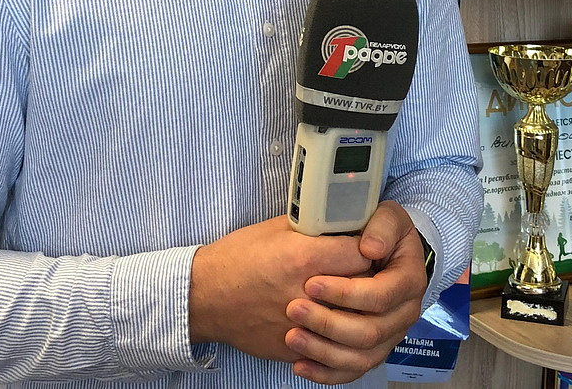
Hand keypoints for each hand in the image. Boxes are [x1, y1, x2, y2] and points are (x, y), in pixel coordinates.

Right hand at [189, 216, 372, 361]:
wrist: (204, 297)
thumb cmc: (237, 257)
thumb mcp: (277, 229)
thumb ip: (314, 228)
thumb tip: (343, 224)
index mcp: (304, 259)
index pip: (362, 255)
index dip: (368, 249)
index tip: (366, 246)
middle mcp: (307, 295)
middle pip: (363, 290)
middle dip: (367, 279)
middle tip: (362, 270)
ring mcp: (301, 327)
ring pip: (351, 322)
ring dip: (354, 308)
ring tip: (349, 296)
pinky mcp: (294, 349)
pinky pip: (330, 344)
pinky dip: (334, 332)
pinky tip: (329, 318)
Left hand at [283, 201, 428, 384]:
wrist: (388, 253)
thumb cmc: (383, 233)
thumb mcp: (388, 217)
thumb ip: (381, 226)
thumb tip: (370, 249)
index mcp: (409, 281)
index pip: (380, 296)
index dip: (346, 293)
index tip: (311, 283)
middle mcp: (404, 313)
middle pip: (370, 332)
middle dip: (329, 323)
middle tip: (293, 308)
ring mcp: (390, 336)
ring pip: (361, 357)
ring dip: (324, 351)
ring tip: (292, 337)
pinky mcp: (374, 350)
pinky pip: (353, 371)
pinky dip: (326, 373)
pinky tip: (300, 365)